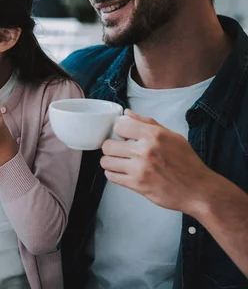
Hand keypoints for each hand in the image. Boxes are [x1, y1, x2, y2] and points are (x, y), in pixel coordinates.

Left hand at [101, 109, 215, 213]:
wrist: (198, 190)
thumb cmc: (187, 163)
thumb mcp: (172, 137)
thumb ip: (147, 123)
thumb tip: (127, 113)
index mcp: (154, 135)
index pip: (120, 126)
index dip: (118, 130)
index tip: (122, 135)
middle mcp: (145, 151)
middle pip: (108, 145)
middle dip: (111, 147)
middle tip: (117, 150)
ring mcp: (139, 169)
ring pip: (106, 161)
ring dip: (110, 161)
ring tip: (119, 162)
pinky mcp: (137, 185)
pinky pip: (111, 177)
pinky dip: (113, 174)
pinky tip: (121, 172)